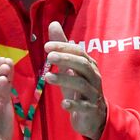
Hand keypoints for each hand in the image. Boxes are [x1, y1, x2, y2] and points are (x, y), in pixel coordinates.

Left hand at [44, 22, 106, 139]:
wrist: (93, 116)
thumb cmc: (79, 88)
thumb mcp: (69, 67)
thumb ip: (62, 47)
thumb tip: (53, 24)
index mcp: (88, 66)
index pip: (79, 52)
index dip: (64, 48)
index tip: (46, 46)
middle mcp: (93, 77)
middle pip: (83, 65)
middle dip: (67, 59)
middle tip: (49, 56)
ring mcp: (93, 94)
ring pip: (82, 84)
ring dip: (65, 79)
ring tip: (47, 76)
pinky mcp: (91, 110)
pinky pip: (84, 107)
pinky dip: (74, 105)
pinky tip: (63, 104)